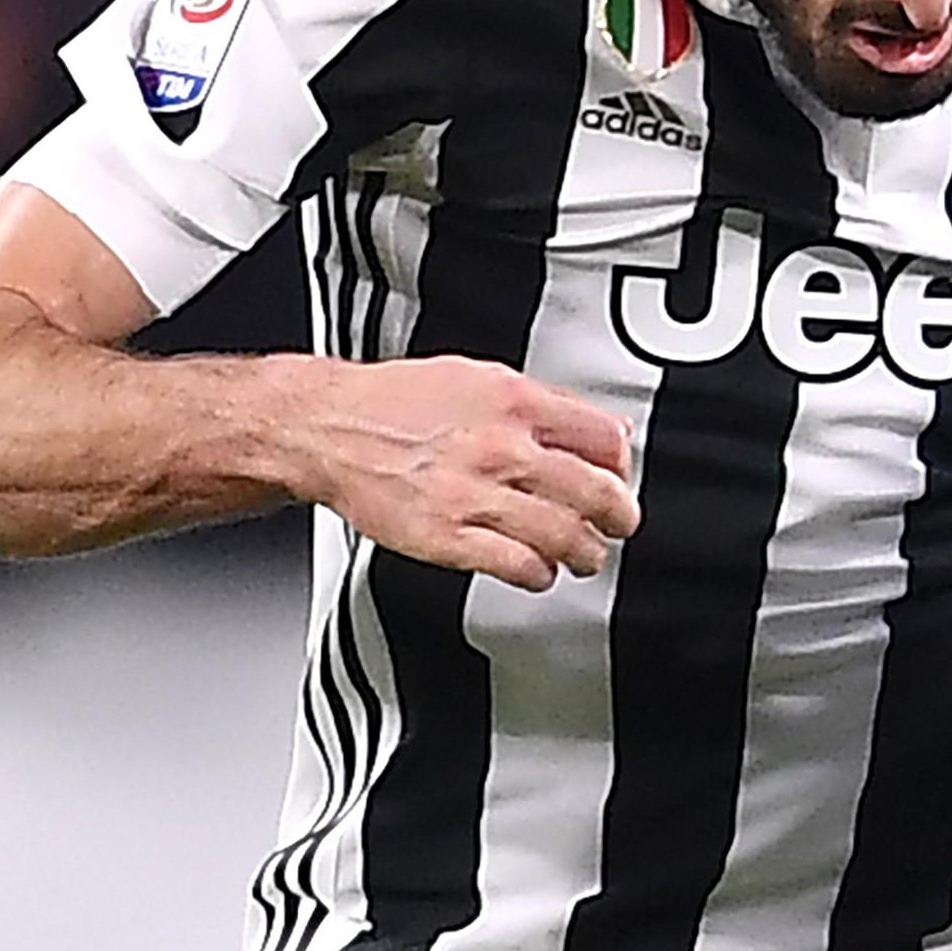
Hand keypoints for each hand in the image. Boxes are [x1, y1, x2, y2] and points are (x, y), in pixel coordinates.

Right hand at [286, 355, 642, 590]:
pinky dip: (539, 573)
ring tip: (587, 555)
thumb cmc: (397, 403)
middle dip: (618, 516)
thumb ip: (545, 404)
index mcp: (514, 402)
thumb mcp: (481, 377)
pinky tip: (539, 569)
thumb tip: (603, 427)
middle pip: (594, 492)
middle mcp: (500, 447)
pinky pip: (516, 565)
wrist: (330, 428)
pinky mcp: (446, 537)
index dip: (621, 466)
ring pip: (563, 535)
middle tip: (620, 524)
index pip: (603, 439)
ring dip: (587, 552)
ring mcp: (473, 495)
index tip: (620, 478)